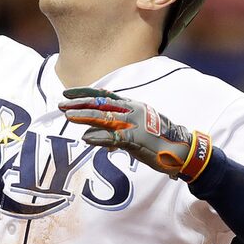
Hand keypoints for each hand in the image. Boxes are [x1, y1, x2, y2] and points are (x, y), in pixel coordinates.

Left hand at [58, 87, 212, 181]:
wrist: (182, 150)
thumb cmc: (159, 141)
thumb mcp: (137, 130)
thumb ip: (115, 131)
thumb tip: (94, 136)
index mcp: (133, 106)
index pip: (105, 95)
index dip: (85, 93)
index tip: (68, 93)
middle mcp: (133, 111)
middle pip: (101, 104)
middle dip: (79, 104)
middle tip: (61, 105)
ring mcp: (135, 124)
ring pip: (105, 117)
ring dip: (85, 116)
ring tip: (68, 116)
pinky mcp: (137, 139)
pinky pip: (114, 137)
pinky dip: (99, 138)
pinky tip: (86, 138)